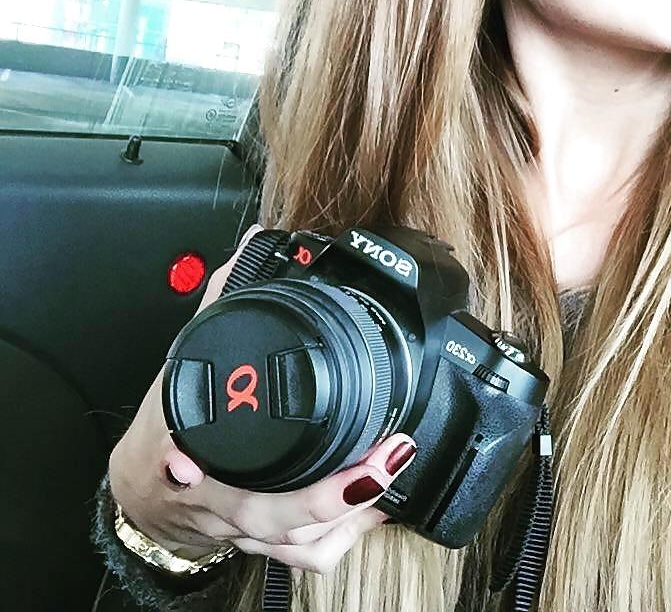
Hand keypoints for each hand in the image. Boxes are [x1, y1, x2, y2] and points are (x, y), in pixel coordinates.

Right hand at [109, 225, 417, 573]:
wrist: (147, 495)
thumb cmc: (167, 430)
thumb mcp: (185, 359)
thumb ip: (223, 299)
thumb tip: (256, 243)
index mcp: (187, 454)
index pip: (196, 463)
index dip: (206, 463)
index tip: (232, 452)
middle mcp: (216, 501)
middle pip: (267, 516)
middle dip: (330, 493)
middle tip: (388, 454)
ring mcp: (242, 529)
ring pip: (293, 542)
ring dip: (348, 514)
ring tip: (395, 470)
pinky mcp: (263, 544)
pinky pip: (306, 555)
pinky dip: (346, 535)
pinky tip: (380, 504)